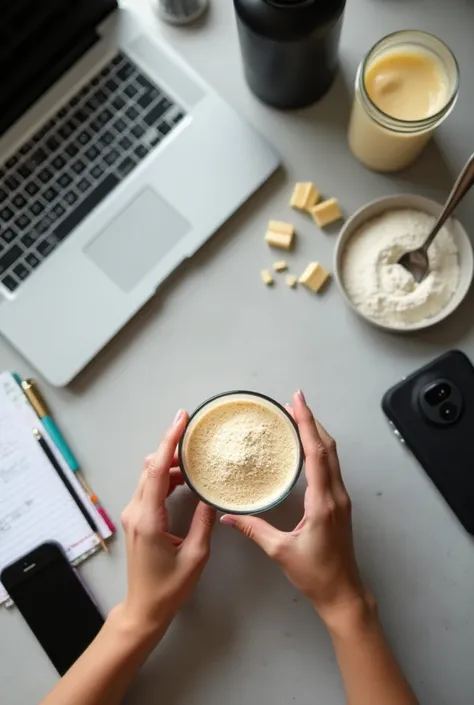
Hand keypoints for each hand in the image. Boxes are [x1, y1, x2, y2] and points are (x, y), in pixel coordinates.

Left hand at [119, 410, 215, 640]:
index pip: (156, 470)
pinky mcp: (137, 518)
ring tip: (195, 458)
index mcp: (149, 518)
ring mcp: (133, 514)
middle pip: (151, 467)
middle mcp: (136, 511)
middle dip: (172, 447)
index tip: (181, 419)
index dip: (169, 441)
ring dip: (170, 463)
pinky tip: (185, 478)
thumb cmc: (169, 588)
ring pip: (149, 476)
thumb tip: (211, 495)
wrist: (144, 609)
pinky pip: (150, 488)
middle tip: (195, 435)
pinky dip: (166, 477)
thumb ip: (203, 522)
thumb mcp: (195, 556)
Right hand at [221, 391, 369, 625]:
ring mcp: (340, 498)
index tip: (297, 401)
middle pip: (327, 448)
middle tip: (293, 403)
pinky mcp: (339, 504)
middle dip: (311, 421)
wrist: (343, 594)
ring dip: (316, 434)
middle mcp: (335, 494)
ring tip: (297, 419)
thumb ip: (253, 529)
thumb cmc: (315, 574)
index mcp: (323, 502)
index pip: (316, 453)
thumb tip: (227, 515)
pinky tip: (305, 449)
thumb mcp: (280, 551)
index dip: (306, 424)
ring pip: (331, 456)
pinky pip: (330, 468)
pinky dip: (318, 450)